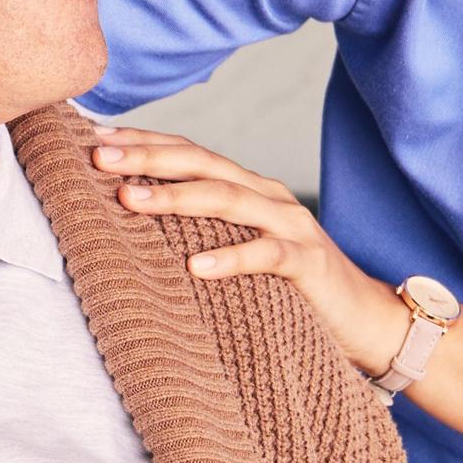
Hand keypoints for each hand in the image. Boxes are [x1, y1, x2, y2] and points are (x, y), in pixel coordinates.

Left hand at [89, 126, 413, 373]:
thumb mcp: (239, 250)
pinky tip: (197, 265)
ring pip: (229, 200)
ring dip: (177, 197)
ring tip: (131, 200)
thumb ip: (201, 230)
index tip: (96, 141)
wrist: (366, 320)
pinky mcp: (309, 264)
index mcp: (247, 189)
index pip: (191, 153)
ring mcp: (291, 227)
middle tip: (100, 159)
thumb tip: (134, 222)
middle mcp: (267, 197)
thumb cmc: (289, 288)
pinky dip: (231, 258)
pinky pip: (267, 255)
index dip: (146, 142)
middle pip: (203, 165)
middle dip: (149, 158)